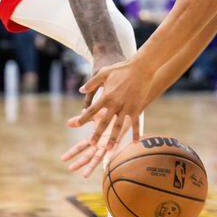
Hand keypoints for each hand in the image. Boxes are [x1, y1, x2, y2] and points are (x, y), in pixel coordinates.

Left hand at [61, 58, 154, 176]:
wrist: (141, 68)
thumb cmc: (122, 69)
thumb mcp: (104, 73)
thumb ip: (92, 83)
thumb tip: (80, 90)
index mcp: (106, 96)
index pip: (91, 110)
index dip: (82, 118)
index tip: (75, 126)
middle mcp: (115, 104)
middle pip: (104, 122)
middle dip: (97, 134)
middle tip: (91, 144)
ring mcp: (127, 107)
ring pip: (119, 126)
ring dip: (114, 139)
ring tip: (109, 149)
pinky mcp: (137, 108)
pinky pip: (135, 123)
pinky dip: (136, 133)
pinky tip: (135, 143)